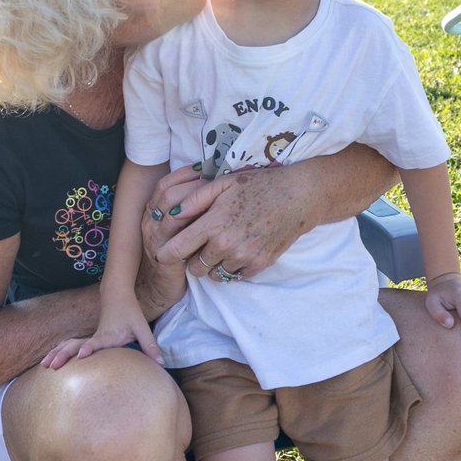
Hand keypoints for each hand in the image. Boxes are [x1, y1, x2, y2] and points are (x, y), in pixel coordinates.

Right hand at [41, 299, 161, 368]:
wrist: (116, 294)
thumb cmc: (130, 312)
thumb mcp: (142, 327)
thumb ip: (150, 345)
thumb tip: (162, 363)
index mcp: (109, 335)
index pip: (97, 342)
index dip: (89, 348)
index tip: (81, 355)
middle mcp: (96, 336)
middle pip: (76, 346)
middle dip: (63, 355)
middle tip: (52, 366)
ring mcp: (90, 337)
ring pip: (69, 345)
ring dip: (56, 354)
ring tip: (45, 365)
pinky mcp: (88, 339)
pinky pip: (70, 346)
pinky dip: (59, 352)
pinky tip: (49, 361)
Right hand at [138, 164, 204, 316]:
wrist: (155, 289)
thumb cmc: (171, 256)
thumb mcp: (173, 231)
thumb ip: (182, 212)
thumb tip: (203, 188)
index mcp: (151, 213)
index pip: (164, 185)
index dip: (182, 174)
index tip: (203, 167)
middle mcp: (150, 223)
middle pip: (168, 194)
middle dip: (191, 184)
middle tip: (213, 179)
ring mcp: (155, 240)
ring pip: (172, 213)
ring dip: (194, 203)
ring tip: (215, 197)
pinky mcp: (164, 257)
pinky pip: (178, 238)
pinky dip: (194, 228)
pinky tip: (210, 224)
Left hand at [157, 165, 315, 279]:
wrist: (297, 196)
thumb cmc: (258, 185)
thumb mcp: (223, 184)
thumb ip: (195, 200)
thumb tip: (172, 214)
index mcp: (213, 224)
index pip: (177, 250)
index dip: (166, 254)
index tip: (163, 254)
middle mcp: (226, 245)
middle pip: (195, 269)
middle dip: (193, 260)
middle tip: (201, 245)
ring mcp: (244, 257)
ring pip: (216, 274)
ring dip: (215, 264)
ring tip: (223, 245)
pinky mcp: (260, 265)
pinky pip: (237, 276)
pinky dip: (234, 267)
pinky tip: (240, 249)